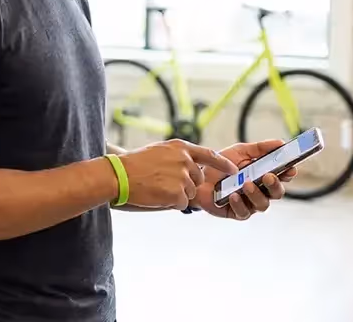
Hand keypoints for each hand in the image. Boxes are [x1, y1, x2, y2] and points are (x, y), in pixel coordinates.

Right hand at [118, 139, 237, 210]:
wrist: (119, 175)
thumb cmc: (135, 164)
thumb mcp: (160, 151)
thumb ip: (179, 156)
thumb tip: (193, 167)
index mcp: (181, 148)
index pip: (209, 154)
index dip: (222, 164)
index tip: (233, 170)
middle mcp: (185, 160)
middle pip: (198, 179)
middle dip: (187, 185)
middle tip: (165, 183)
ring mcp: (182, 177)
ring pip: (190, 193)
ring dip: (177, 194)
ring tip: (158, 187)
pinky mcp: (177, 193)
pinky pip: (182, 203)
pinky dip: (171, 203)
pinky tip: (157, 195)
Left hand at [194, 139, 297, 220]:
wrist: (199, 176)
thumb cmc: (222, 165)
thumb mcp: (240, 151)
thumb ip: (260, 148)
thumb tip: (281, 143)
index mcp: (264, 176)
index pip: (282, 176)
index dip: (288, 173)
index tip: (290, 168)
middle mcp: (261, 191)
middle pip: (276, 193)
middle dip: (275, 185)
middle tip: (268, 176)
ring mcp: (250, 203)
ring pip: (262, 204)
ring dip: (256, 194)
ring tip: (247, 184)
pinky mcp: (237, 212)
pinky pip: (243, 212)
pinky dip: (239, 203)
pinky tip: (234, 195)